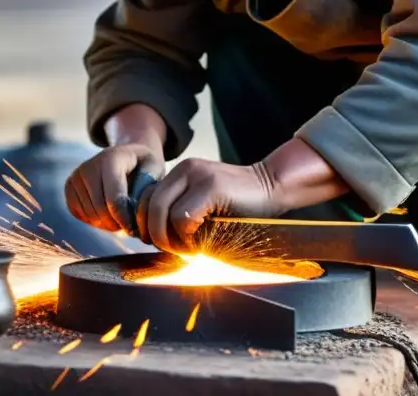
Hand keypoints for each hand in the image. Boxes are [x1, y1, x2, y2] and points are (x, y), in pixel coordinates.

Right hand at [65, 144, 165, 233]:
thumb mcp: (154, 172)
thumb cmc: (145, 167)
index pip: (114, 199)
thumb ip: (145, 192)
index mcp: (112, 158)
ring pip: (89, 215)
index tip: (135, 230)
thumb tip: (133, 215)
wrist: (128, 156)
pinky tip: (108, 215)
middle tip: (129, 226)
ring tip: (121, 219)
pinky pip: (78, 214)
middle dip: (116, 223)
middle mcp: (90, 165)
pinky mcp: (69, 186)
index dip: (125, 219)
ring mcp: (76, 175)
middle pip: (100, 210)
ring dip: (106, 224)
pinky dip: (94, 221)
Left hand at [143, 158, 282, 253]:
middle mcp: (185, 169)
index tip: (161, 242)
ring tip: (188, 249)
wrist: (274, 188)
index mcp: (180, 172)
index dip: (146, 225)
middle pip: (147, 205)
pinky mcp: (212, 187)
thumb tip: (150, 236)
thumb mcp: (202, 203)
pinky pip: (182, 218)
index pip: (144, 199)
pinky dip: (186, 237)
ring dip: (170, 239)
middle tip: (172, 249)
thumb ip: (178, 209)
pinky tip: (200, 244)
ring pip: (160, 212)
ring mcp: (198, 175)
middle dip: (154, 235)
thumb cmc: (239, 206)